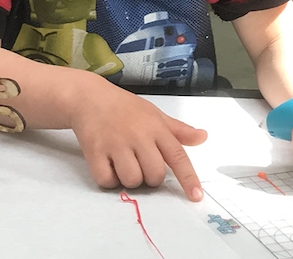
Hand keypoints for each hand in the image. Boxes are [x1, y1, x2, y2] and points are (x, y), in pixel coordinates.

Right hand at [69, 79, 207, 200]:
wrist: (89, 97)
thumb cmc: (124, 107)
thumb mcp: (154, 113)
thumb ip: (178, 130)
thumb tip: (202, 137)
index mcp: (156, 127)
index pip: (177, 156)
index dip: (188, 178)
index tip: (196, 195)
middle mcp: (138, 136)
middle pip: (155, 175)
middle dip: (149, 177)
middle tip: (139, 162)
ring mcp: (116, 144)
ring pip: (132, 181)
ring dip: (128, 179)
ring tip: (122, 162)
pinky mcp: (95, 152)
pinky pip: (107, 181)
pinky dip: (108, 178)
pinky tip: (107, 163)